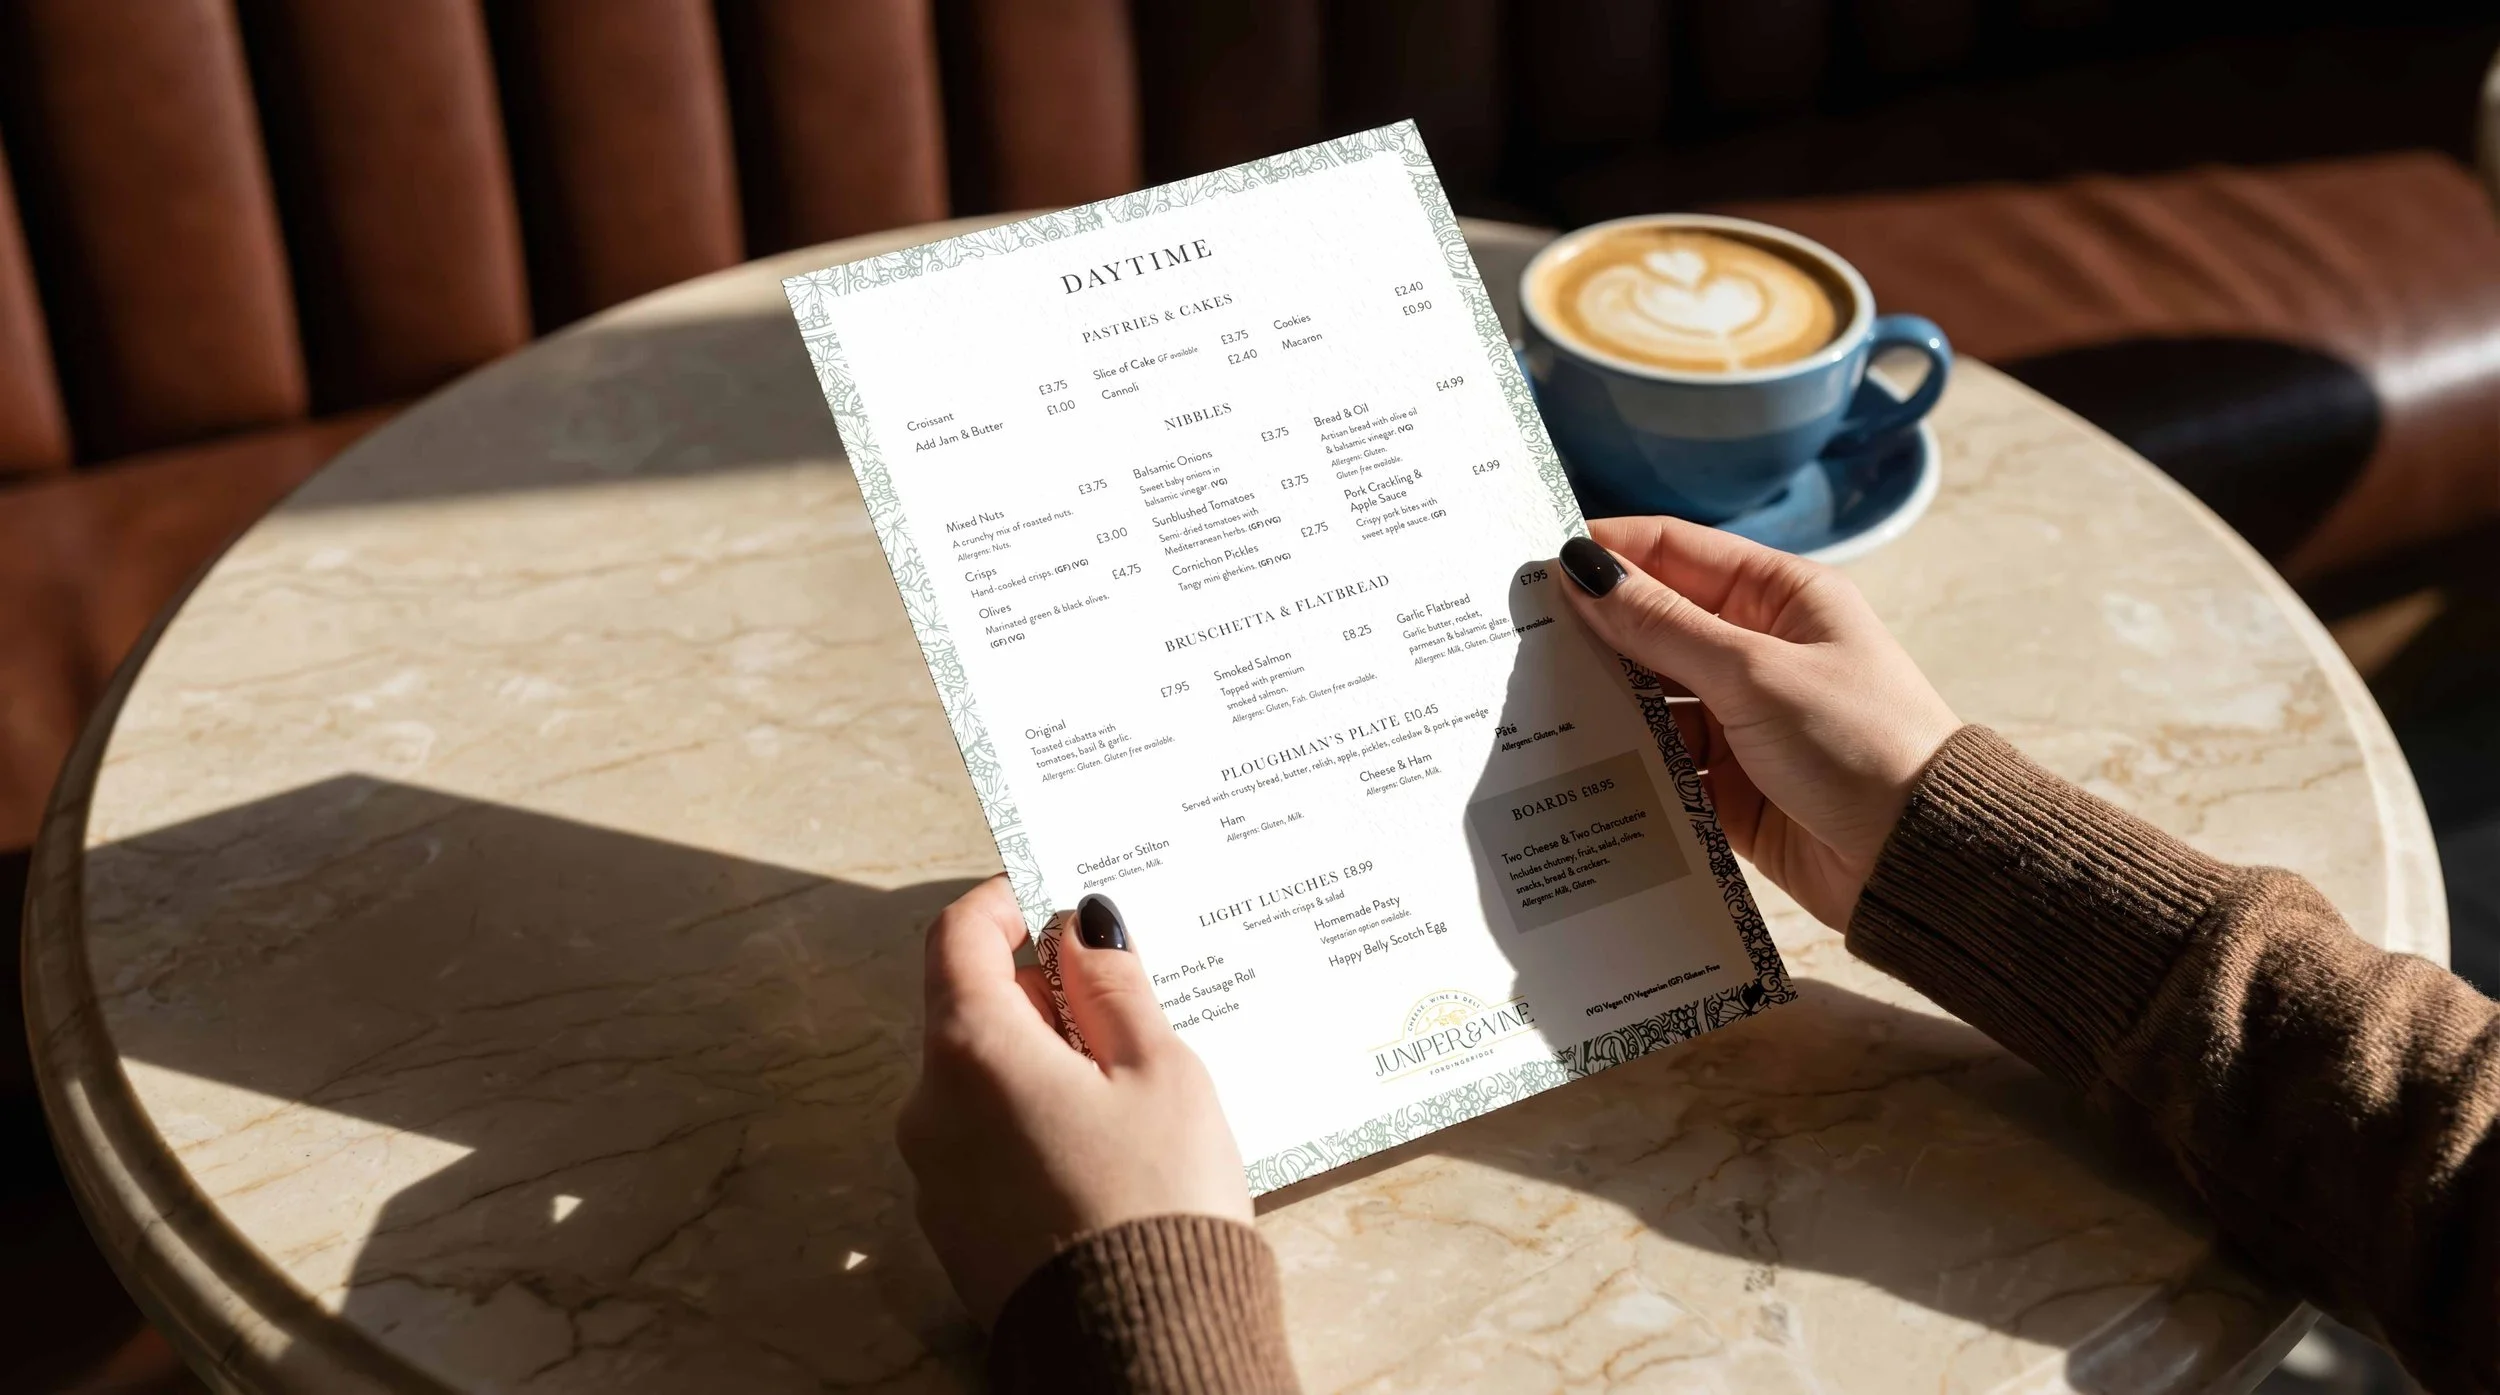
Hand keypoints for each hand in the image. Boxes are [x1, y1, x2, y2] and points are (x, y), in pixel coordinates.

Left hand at [896, 878, 1250, 1324]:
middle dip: (1037, 990)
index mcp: (973, 1050)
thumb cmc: (1158, 1200)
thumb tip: (1084, 929)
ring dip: (1037, 1058)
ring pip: (977, 1080)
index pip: (958, 937)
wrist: (1141, 1348)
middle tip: (1120, 996)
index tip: (1052, 896)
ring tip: (1128, 1080)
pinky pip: (985, 1141)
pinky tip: (1104, 1143)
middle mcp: (931, 1107)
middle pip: (967, 1010)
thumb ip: (1114, 986)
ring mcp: (934, 1175)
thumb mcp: (1160, 1070)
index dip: (1004, 903)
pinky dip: (1031, 1118)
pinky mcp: (957, 1228)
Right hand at [1556, 517, 1960, 926]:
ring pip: (1648, 697)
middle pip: (1653, 625)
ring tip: (1525, 704)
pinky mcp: (1726, 783)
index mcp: (1779, 597)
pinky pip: (1659, 761)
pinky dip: (1622, 762)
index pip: (1675, 552)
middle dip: (1589, 632)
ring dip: (1600, 702)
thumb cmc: (1860, 744)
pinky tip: (1571, 764)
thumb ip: (1662, 627)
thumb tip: (1582, 571)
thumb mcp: (1755, 673)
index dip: (1606, 552)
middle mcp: (1756, 649)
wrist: (1918, 860)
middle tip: (1509, 637)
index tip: (1531, 563)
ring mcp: (1740, 718)